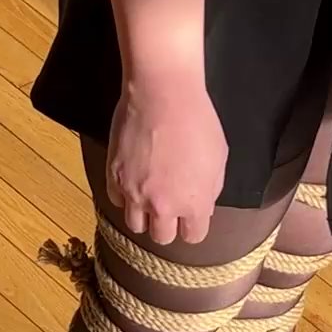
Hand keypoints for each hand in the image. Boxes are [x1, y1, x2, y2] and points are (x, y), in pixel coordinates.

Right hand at [106, 68, 227, 244]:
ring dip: (143, 215)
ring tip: (148, 196)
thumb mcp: (218, 159)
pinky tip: (132, 180)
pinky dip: (124, 195)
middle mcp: (163, 205)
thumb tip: (202, 207)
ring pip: (135, 225)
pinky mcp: (113, 176)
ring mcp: (134, 193)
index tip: (190, 215)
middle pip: (161, 237)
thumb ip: (210, 190)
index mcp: (194, 203)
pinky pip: (116, 200)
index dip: (192, 225)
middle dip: (167, 224)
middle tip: (168, 206)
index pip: (193, 236)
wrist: (163, 94)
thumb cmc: (197, 121)